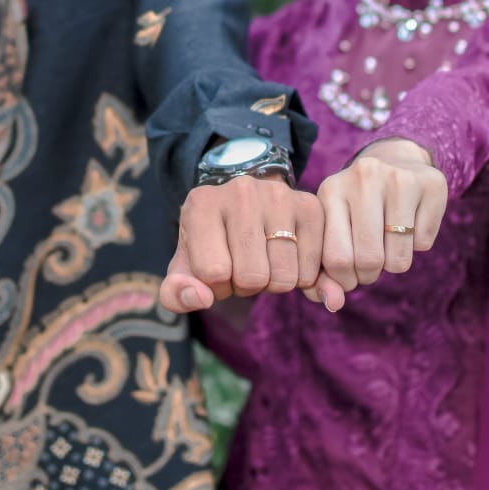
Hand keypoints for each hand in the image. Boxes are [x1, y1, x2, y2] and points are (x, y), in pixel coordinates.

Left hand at [159, 175, 322, 313]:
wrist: (244, 207)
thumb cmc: (212, 245)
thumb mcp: (185, 268)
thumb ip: (176, 293)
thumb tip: (201, 297)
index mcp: (201, 204)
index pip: (212, 272)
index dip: (216, 285)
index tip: (217, 268)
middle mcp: (241, 191)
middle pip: (252, 277)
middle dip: (246, 286)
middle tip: (243, 266)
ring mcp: (278, 195)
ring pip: (284, 276)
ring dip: (274, 283)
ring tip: (264, 260)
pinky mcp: (309, 205)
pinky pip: (312, 268)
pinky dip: (300, 277)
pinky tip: (288, 258)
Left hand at [312, 139, 447, 295]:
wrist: (395, 160)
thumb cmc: (356, 209)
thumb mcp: (332, 232)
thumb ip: (324, 274)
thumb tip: (333, 304)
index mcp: (331, 189)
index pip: (336, 259)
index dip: (344, 280)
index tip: (349, 275)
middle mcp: (364, 177)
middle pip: (370, 260)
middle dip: (370, 275)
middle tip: (371, 263)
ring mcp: (400, 178)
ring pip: (399, 258)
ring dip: (395, 263)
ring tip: (388, 242)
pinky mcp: (432, 184)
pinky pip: (424, 244)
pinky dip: (417, 245)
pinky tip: (409, 222)